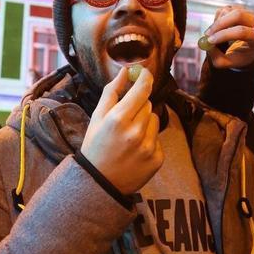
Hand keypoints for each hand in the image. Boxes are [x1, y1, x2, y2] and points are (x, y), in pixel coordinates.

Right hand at [80, 66, 162, 193]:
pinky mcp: (157, 159)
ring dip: (145, 123)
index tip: (145, 73)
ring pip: (154, 119)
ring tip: (129, 136)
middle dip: (138, 106)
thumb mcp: (97, 117)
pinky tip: (134, 150)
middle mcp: (135, 133)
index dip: (146, 78)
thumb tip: (126, 71)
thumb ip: (112, 91)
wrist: (99, 182)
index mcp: (118, 120)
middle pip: (148, 104)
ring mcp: (148, 147)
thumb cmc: (96, 146)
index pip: (142, 90)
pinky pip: (157, 138)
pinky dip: (149, 140)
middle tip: (125, 118)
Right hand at [204, 6, 253, 69]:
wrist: (247, 46)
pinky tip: (220, 29)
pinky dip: (217, 19)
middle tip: (207, 34)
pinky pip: (224, 10)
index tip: (210, 41)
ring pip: (228, 12)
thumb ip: (217, 57)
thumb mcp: (229, 62)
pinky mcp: (240, 8)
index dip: (224, 35)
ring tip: (215, 35)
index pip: (242, 31)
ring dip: (216, 24)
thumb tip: (207, 45)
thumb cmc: (239, 55)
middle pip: (238, 15)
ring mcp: (248, 13)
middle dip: (219, 24)